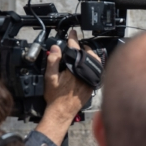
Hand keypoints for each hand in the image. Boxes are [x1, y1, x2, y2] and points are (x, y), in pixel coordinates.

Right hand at [36, 30, 99, 145]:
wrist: (62, 112)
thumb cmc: (55, 97)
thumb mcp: (49, 78)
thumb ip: (52, 62)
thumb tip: (55, 48)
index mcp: (74, 69)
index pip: (74, 49)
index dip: (73, 39)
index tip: (72, 32)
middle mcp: (85, 73)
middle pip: (87, 53)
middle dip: (82, 47)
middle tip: (76, 44)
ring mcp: (91, 79)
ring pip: (94, 61)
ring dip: (88, 55)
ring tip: (82, 52)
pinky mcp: (94, 84)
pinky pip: (96, 70)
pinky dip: (92, 64)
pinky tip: (87, 65)